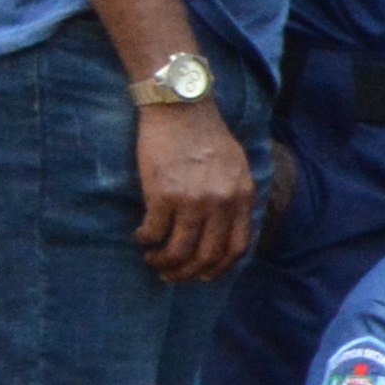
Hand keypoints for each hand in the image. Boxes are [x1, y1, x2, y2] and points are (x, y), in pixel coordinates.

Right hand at [130, 95, 258, 281]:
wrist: (182, 109)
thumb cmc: (207, 136)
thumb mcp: (237, 166)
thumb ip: (235, 197)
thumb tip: (227, 229)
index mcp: (242, 196)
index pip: (237, 248)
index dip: (218, 268)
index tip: (203, 275)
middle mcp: (221, 203)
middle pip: (207, 256)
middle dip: (187, 273)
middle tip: (171, 275)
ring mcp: (193, 200)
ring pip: (179, 252)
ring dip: (163, 263)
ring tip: (153, 260)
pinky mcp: (163, 195)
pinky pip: (154, 233)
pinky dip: (146, 241)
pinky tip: (141, 236)